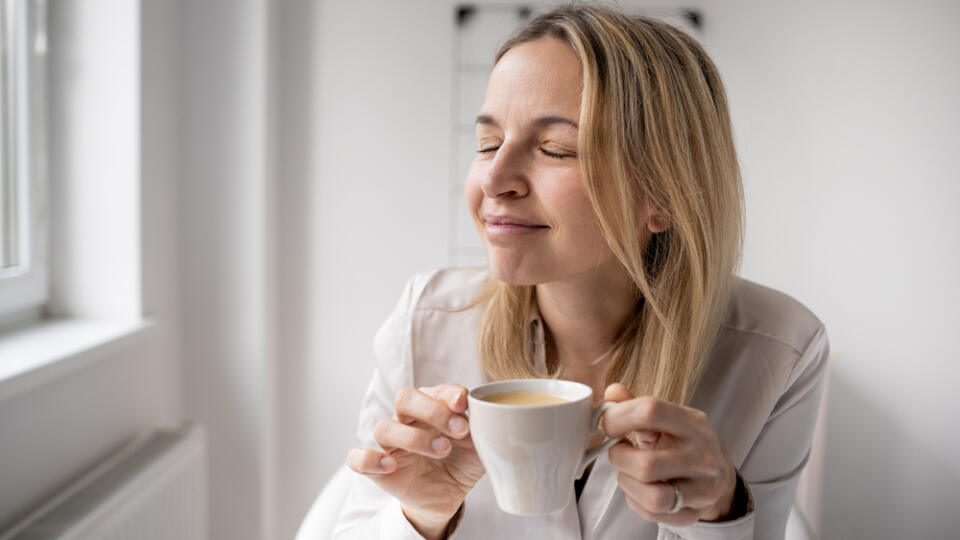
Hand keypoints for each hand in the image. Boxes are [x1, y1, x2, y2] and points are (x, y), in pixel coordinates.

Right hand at [346, 383, 484, 538]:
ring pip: (384, 427)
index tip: (465, 406)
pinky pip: (357, 459)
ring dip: (414, 437)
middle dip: (432, 410)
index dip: (449, 394)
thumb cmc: (462, 462)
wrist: (449, 496)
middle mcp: (408, 419)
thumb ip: (483, 429)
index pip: (436, 389)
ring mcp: (391, 444)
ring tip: (442, 450)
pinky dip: (369, 459)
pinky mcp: (378, 469)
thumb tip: (489, 416)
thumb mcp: (480, 446)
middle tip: (459, 430)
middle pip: (405, 398)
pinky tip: (391, 465)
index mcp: (432, 406)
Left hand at [602, 383, 737, 526]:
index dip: (617, 417)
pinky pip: (652, 514)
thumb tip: (612, 392)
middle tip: (618, 451)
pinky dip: (636, 501)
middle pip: (646, 464)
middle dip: (619, 458)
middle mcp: (702, 457)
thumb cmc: (682, 443)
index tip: (608, 423)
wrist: (717, 474)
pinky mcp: (693, 514)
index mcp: (693, 424)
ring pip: (652, 497)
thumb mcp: (666, 419)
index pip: (650, 411)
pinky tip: (639, 488)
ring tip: (628, 472)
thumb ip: (636, 405)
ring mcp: (701, 490)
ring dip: (627, 484)